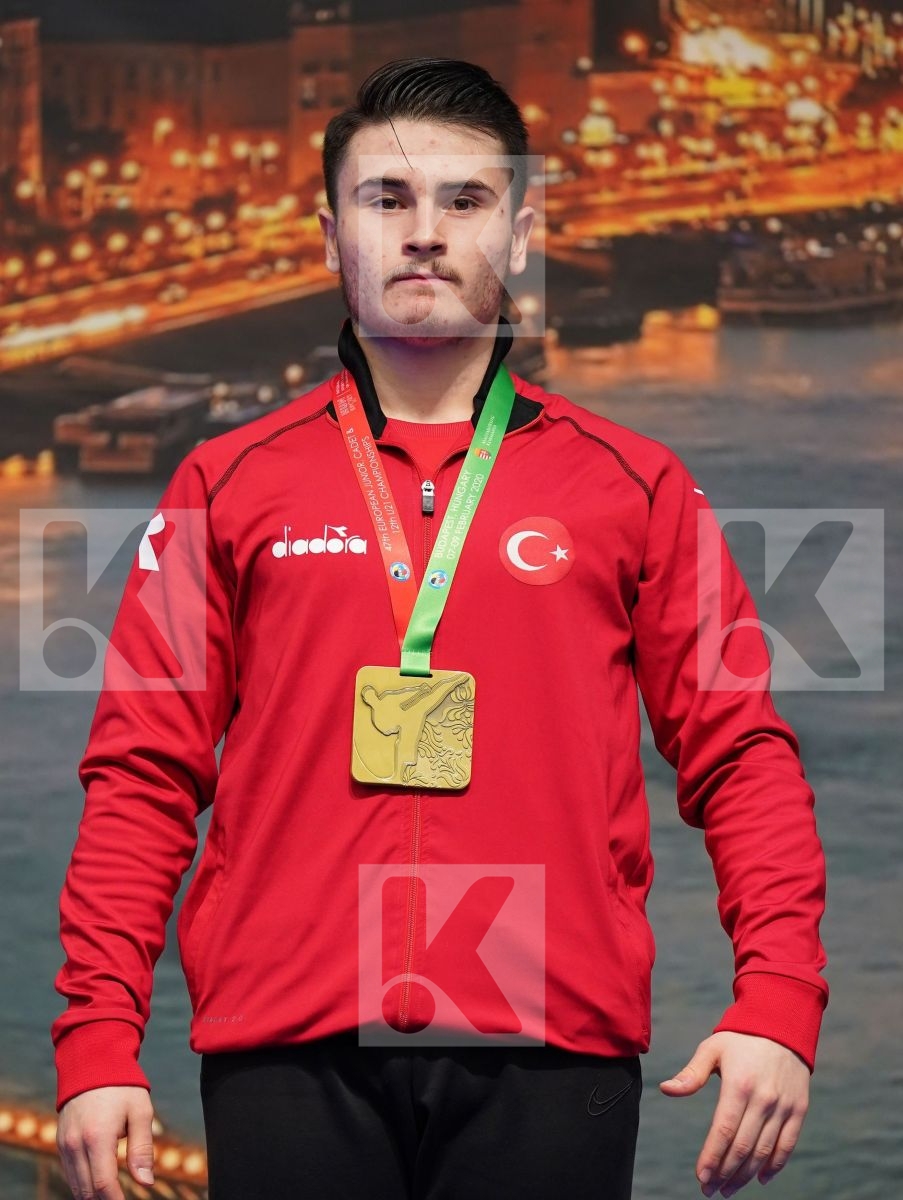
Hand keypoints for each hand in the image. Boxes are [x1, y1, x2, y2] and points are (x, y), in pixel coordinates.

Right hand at [56, 1086, 155, 1198]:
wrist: (93, 1062)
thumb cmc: (122, 1086)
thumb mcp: (140, 1112)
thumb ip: (142, 1149)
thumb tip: (146, 1183)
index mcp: (97, 1137)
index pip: (103, 1185)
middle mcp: (76, 1144)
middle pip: (87, 1191)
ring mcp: (65, 1144)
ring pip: (76, 1186)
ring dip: (93, 1195)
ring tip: (113, 1195)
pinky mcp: (61, 1142)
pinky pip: (70, 1173)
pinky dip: (83, 1183)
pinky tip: (98, 1185)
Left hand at [659, 1031, 809, 1196]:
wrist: (782, 1023)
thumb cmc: (740, 1037)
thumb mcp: (713, 1049)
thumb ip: (691, 1074)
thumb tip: (666, 1089)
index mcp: (739, 1085)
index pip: (723, 1132)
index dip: (711, 1159)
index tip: (700, 1178)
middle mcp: (763, 1099)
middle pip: (742, 1148)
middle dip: (724, 1174)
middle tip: (710, 1190)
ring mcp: (783, 1107)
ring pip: (764, 1152)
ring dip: (746, 1176)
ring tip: (729, 1188)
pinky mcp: (798, 1110)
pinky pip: (787, 1146)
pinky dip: (775, 1166)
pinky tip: (760, 1178)